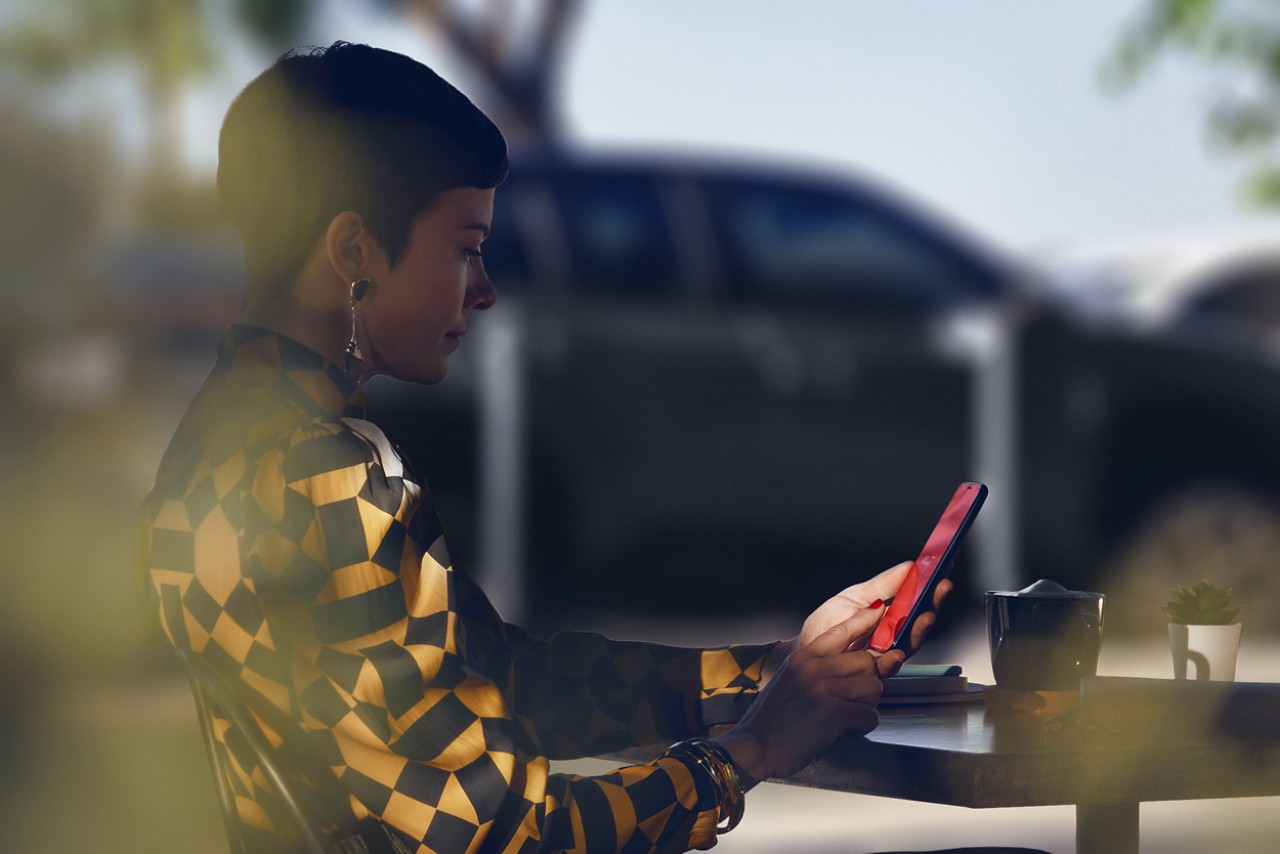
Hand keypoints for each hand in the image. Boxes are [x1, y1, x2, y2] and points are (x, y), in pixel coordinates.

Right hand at [714, 607, 890, 785]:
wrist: (755, 745)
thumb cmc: (771, 719)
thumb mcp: (788, 680)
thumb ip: (813, 669)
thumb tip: (842, 669)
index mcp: (803, 657)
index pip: (841, 630)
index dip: (864, 620)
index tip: (878, 610)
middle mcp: (814, 667)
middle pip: (867, 661)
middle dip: (869, 681)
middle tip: (858, 698)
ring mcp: (824, 688)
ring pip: (873, 687)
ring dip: (868, 704)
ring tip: (851, 715)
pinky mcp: (833, 713)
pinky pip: (870, 715)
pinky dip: (863, 726)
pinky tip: (847, 729)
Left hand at [763, 561, 952, 681]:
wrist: (806, 649)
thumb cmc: (827, 625)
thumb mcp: (854, 597)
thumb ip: (882, 585)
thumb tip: (908, 567)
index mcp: (890, 613)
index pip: (917, 599)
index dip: (932, 585)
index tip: (944, 568)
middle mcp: (892, 633)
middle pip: (920, 618)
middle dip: (934, 602)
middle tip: (941, 586)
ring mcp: (885, 651)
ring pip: (911, 642)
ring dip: (920, 629)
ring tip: (926, 615)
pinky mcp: (873, 671)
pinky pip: (888, 666)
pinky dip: (894, 659)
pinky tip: (896, 650)